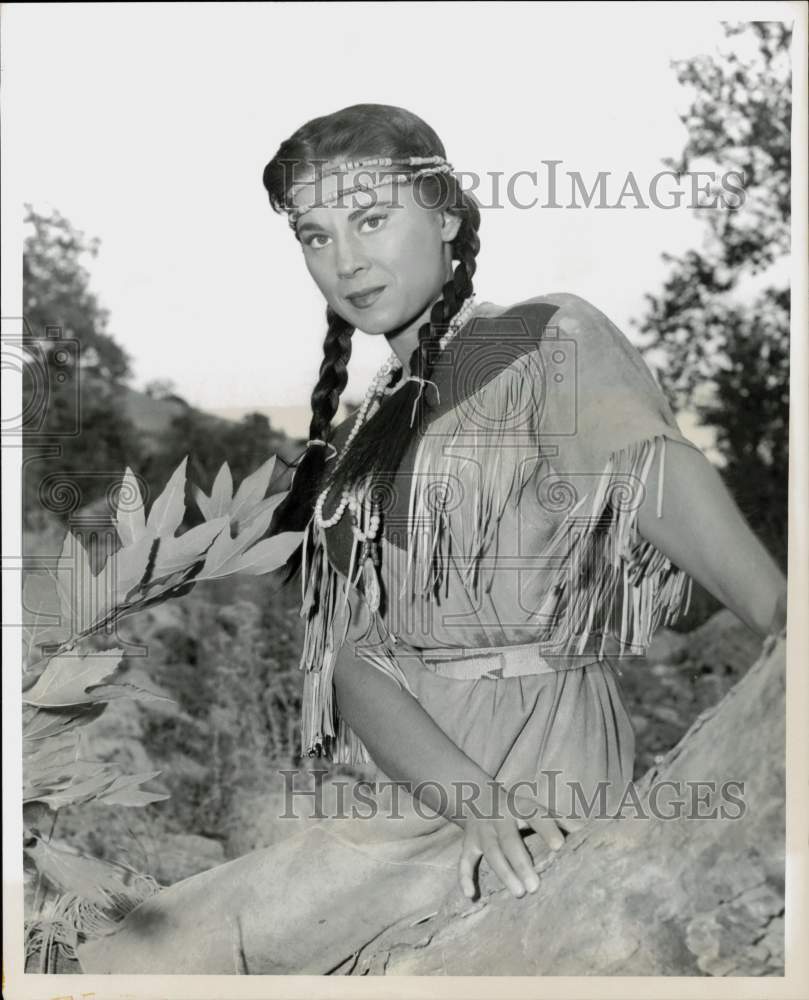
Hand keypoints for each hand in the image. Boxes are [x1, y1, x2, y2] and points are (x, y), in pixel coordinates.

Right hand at [457, 787, 576, 899]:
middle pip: (510, 840)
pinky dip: (464, 877)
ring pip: (491, 851)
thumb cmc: (520, 811)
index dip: (548, 830)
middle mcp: (500, 817)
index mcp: (522, 808)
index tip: (560, 846)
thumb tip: (592, 833)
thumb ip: (563, 821)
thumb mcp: (539, 809)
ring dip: (503, 872)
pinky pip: (464, 860)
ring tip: (519, 893)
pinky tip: (471, 895)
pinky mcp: (468, 843)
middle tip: (535, 887)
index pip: (536, 816)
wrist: (478, 798)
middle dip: (522, 863)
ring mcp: (482, 830)